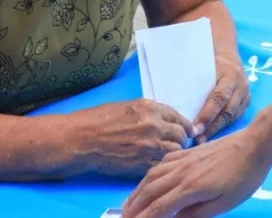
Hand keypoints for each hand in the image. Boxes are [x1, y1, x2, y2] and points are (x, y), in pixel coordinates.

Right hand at [69, 99, 193, 177]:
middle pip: (181, 134)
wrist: (82, 139)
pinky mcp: (141, 163)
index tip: (189, 130)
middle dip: (182, 139)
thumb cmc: (99, 120)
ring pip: (175, 151)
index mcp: (149, 108)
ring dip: (174, 152)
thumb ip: (149, 112)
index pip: (178, 117)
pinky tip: (158, 163)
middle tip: (180, 143)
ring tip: (169, 154)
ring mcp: (148, 146)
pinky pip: (161, 164)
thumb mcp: (128, 106)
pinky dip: (162, 164)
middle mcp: (153, 125)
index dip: (185, 124)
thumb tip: (163, 119)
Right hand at [123, 126, 271, 216]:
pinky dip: (149, 174)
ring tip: (129, 205)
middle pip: (149, 191)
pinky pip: (162, 163)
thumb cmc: (245, 176)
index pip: (159, 208)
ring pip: (152, 176)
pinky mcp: (190, 151)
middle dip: (134, 208)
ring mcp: (184, 159)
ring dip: (137, 192)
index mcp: (190, 188)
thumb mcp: (225, 203)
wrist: (255, 143)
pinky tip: (148, 181)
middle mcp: (182, 172)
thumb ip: (198, 213)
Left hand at [192, 53, 249, 143]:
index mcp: (231, 74)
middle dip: (212, 127)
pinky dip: (223, 127)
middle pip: (227, 111)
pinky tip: (212, 135)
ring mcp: (246, 94)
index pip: (219, 97)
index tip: (195, 129)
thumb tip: (176, 101)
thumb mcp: (203, 65)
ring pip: (232, 117)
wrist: (228, 54)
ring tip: (202, 141)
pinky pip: (235, 118)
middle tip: (197, 140)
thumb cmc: (209, 59)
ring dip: (216, 130)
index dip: (208, 115)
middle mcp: (241, 85)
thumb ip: (194, 80)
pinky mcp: (246, 102)